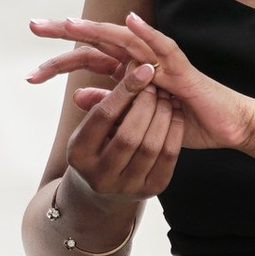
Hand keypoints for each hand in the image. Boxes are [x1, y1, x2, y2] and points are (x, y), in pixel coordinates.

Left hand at [29, 11, 254, 170]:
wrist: (227, 127)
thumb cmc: (185, 122)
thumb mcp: (138, 120)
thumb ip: (110, 106)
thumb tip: (77, 97)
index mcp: (129, 72)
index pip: (88, 60)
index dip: (59, 63)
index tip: (30, 74)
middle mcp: (141, 60)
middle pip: (98, 40)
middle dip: (65, 33)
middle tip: (32, 27)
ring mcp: (161, 61)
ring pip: (124, 38)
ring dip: (97, 28)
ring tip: (69, 23)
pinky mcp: (182, 69)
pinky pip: (164, 47)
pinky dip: (147, 33)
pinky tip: (129, 21)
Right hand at [53, 52, 182, 200]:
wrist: (105, 190)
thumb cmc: (98, 147)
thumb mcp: (91, 126)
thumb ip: (102, 98)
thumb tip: (120, 65)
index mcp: (78, 155)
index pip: (103, 117)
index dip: (125, 90)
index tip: (142, 69)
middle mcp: (100, 177)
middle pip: (128, 135)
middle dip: (146, 103)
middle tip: (156, 82)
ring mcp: (127, 187)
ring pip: (151, 146)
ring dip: (163, 114)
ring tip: (166, 95)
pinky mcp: (152, 190)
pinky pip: (168, 156)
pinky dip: (175, 130)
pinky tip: (176, 113)